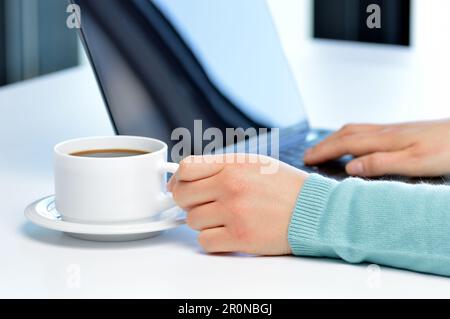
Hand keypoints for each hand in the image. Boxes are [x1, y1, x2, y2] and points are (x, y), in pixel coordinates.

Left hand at [167, 154, 307, 254]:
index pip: (186, 168)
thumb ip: (220, 167)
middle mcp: (231, 186)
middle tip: (202, 204)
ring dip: (203, 222)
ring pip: (192, 220)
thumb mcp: (254, 163)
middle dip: (188, 202)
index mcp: (233, 165)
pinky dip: (212, 239)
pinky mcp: (240, 237)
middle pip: (182, 196)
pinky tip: (227, 232)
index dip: (178, 179)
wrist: (314, 210)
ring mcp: (234, 212)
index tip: (180, 186)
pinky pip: (205, 241)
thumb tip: (186, 178)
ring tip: (223, 218)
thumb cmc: (285, 187)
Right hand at [304, 119, 449, 176]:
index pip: (345, 144)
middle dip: (325, 143)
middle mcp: (385, 131)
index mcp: (385, 139)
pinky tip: (356, 145)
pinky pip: (366, 131)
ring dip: (336, 138)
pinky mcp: (401, 131)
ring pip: (355, 130)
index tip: (306, 159)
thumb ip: (381, 163)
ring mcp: (393, 129)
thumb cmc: (448, 150)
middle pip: (346, 133)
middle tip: (309, 154)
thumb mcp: (415, 163)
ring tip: (325, 148)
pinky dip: (351, 137)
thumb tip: (350, 167)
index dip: (324, 151)